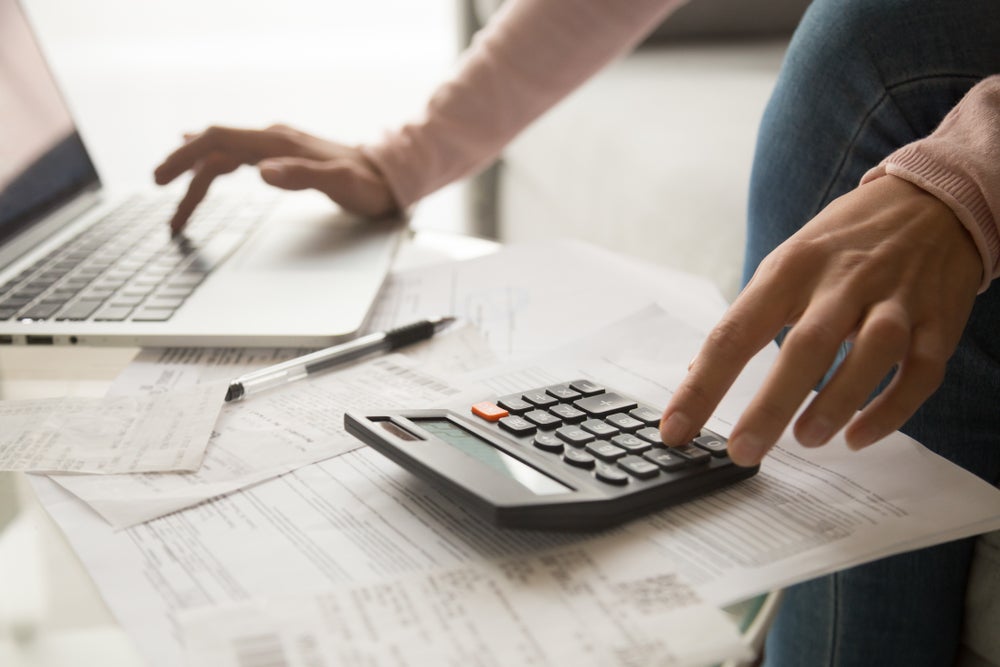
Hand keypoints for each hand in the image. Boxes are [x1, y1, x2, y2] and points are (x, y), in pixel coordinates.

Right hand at [153, 124, 397, 232]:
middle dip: (181, 170)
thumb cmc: (367, 184)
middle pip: (212, 148)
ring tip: (177, 210)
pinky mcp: (281, 158)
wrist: (388, 177)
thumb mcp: (339, 183)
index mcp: (278, 142)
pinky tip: (202, 170)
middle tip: (159, 196)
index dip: (185, 156)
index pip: (217, 140)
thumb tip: (262, 172)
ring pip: (223, 157)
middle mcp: (272, 139)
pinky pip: (236, 160)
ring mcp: (275, 147)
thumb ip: (302, 176)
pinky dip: (213, 169)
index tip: (160, 179)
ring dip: (196, 180)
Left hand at [660, 175, 981, 465]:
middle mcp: (842, 280)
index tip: (675, 430)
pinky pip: (920, 371)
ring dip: (837, 402)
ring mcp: (896, 299)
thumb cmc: (841, 244)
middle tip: (743, 451)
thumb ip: (749, 319)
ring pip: (871, 352)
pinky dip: (891, 410)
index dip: (702, 386)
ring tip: (806, 439)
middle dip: (771, 404)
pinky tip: (859, 437)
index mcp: (790, 268)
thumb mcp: (786, 264)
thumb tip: (698, 375)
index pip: (735, 331)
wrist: (931, 200)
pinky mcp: (939, 320)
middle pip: (805, 345)